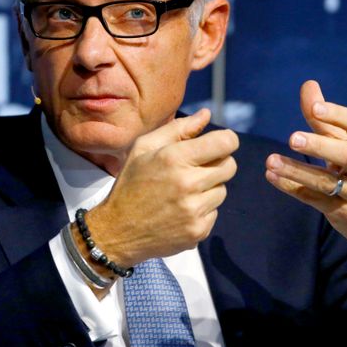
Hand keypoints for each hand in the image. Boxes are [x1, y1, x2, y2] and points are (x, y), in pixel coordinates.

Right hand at [86, 109, 238, 269]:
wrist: (117, 230)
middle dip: (217, 163)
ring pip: (222, 190)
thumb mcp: (144, 148)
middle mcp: (188, 184)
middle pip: (229, 166)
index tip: (219, 144)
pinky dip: (202, 210)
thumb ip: (178, 129)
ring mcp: (194, 210)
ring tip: (183, 192)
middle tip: (196, 169)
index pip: (225, 143)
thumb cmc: (131, 184)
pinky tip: (180, 210)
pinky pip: (214, 212)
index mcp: (174, 158)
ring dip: (208, 188)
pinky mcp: (198, 231)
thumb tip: (207, 115)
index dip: (226, 140)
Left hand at [265, 80, 346, 279]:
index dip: (337, 115)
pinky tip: (272, 176)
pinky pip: (314, 199)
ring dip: (297, 171)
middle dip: (320, 146)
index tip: (315, 109)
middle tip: (292, 138)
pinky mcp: (342, 212)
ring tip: (271, 161)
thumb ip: (325, 118)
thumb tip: (309, 85)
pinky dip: (292, 188)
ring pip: (327, 182)